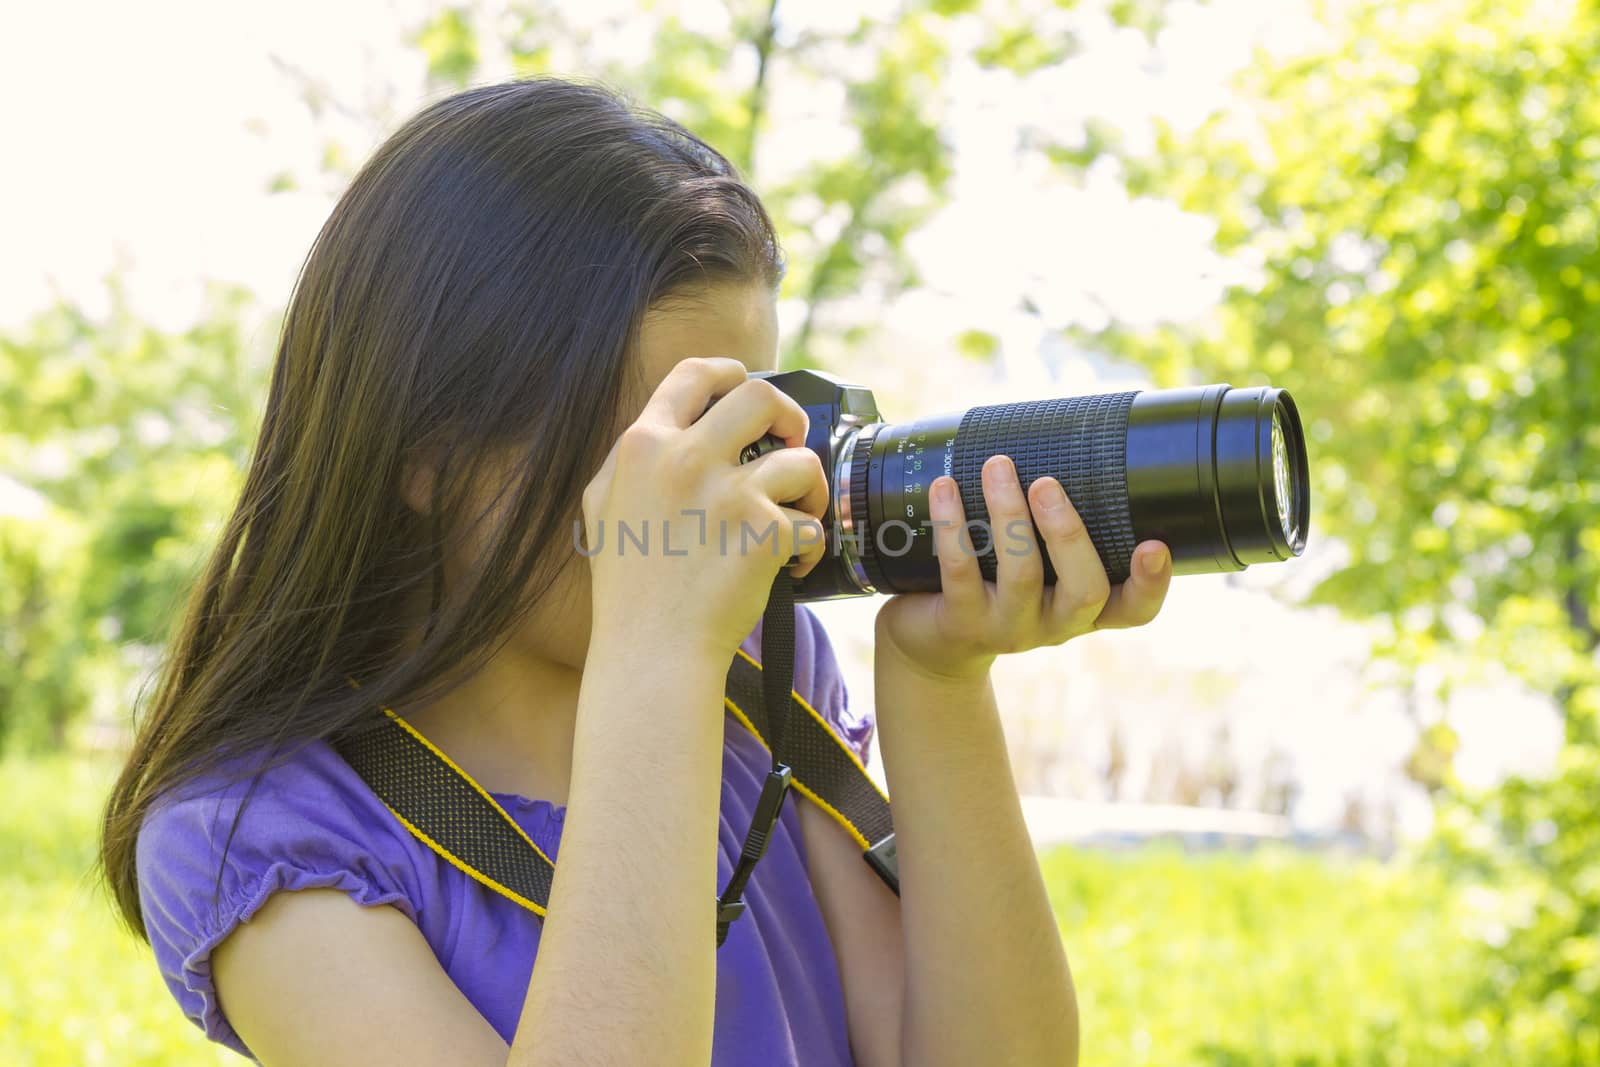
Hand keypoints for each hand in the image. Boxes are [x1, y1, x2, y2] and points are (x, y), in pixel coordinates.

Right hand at [582, 358, 827, 656]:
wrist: (651, 653)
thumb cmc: (628, 592)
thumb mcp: (603, 509)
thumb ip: (633, 462)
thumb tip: (666, 427)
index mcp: (641, 446)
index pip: (693, 374)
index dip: (729, 373)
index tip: (745, 386)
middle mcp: (683, 459)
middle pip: (760, 395)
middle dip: (789, 414)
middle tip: (792, 442)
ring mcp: (726, 494)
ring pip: (802, 460)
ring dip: (811, 489)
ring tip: (799, 516)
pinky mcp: (763, 532)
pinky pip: (811, 524)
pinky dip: (811, 546)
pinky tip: (793, 568)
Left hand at [876, 454, 1171, 684]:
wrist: (935, 643)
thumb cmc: (997, 584)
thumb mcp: (1038, 566)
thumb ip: (1058, 527)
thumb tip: (1065, 435)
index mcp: (1086, 609)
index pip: (1135, 610)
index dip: (1151, 584)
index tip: (1155, 545)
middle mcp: (1057, 625)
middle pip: (1084, 589)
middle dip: (1068, 533)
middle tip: (1046, 482)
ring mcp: (1010, 629)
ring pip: (1021, 574)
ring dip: (1009, 513)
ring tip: (998, 466)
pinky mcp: (962, 624)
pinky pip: (960, 570)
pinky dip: (953, 523)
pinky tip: (945, 487)